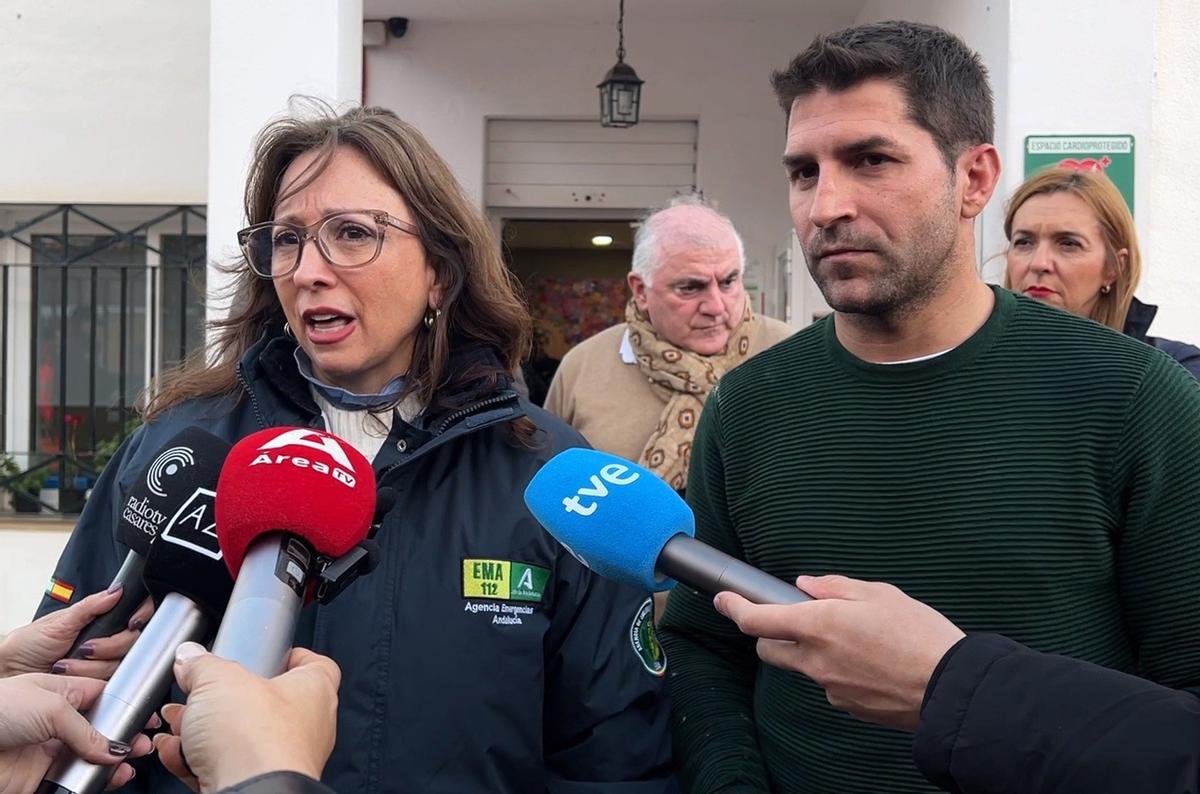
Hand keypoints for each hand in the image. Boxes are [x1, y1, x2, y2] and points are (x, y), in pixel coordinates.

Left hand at [0, 588, 154, 679]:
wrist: (9, 674)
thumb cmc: (26, 646)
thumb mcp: (59, 621)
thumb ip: (91, 606)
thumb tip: (117, 590)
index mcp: (99, 622)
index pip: (133, 616)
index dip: (139, 618)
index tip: (131, 623)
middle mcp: (104, 643)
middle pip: (132, 642)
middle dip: (109, 646)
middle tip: (86, 648)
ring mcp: (101, 665)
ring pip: (120, 663)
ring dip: (92, 665)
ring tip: (66, 664)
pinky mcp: (95, 686)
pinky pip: (109, 683)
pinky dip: (88, 678)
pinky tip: (72, 675)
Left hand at [0, 673, 152, 792]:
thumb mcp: (51, 706)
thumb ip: (87, 729)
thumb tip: (113, 746)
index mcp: (62, 692)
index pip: (104, 697)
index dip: (126, 706)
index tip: (147, 716)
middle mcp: (58, 722)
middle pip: (102, 730)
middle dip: (126, 736)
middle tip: (144, 742)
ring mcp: (51, 750)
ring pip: (93, 757)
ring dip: (116, 761)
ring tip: (131, 762)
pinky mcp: (42, 776)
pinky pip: (76, 780)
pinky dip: (97, 781)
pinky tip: (110, 777)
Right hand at [154, 643, 340, 792]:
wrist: (250, 793)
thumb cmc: (257, 738)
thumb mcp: (220, 681)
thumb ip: (203, 665)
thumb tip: (192, 659)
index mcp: (314, 691)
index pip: (314, 665)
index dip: (291, 657)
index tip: (269, 654)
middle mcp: (305, 726)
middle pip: (261, 702)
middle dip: (221, 699)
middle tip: (199, 692)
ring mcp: (282, 758)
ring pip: (238, 737)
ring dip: (202, 730)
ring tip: (180, 722)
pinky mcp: (257, 782)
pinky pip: (224, 766)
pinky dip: (198, 759)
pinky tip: (178, 752)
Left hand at [714, 575, 964, 730]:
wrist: (951, 689)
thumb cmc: (920, 635)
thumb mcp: (880, 594)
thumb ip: (835, 587)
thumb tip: (806, 585)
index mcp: (819, 624)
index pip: (757, 621)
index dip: (734, 609)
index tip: (723, 600)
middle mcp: (816, 659)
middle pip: (769, 649)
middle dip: (770, 634)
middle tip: (793, 619)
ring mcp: (829, 687)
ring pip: (802, 667)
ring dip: (811, 653)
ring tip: (854, 640)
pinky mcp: (847, 706)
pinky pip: (830, 684)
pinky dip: (838, 671)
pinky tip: (870, 663)